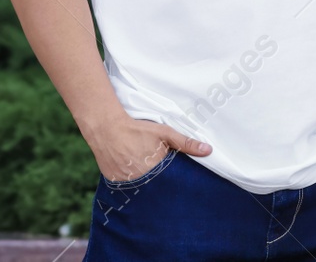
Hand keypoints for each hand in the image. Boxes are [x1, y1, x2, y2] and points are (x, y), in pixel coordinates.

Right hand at [84, 113, 211, 182]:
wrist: (106, 127)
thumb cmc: (138, 129)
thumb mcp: (164, 133)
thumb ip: (186, 143)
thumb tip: (208, 151)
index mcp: (156, 170)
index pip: (171, 183)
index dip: (173, 179)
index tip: (173, 174)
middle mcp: (141, 180)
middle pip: (156, 187)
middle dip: (159, 182)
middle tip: (155, 169)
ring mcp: (126, 183)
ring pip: (141, 188)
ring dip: (144, 183)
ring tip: (142, 168)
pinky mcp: (114, 183)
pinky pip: (126, 187)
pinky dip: (130, 181)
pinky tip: (130, 170)